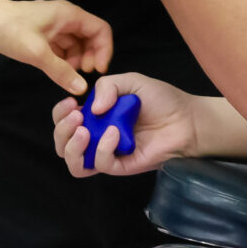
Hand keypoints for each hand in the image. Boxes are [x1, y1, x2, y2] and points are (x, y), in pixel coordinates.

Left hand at [0, 0, 112, 94]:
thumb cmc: (9, 29)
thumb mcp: (37, 53)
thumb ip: (61, 71)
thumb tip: (82, 88)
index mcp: (69, 15)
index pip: (100, 30)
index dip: (104, 50)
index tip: (96, 71)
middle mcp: (64, 19)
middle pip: (89, 38)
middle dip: (90, 57)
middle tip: (81, 76)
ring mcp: (52, 27)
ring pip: (74, 45)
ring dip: (75, 60)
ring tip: (68, 77)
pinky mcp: (40, 36)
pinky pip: (60, 49)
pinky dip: (62, 61)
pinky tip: (57, 73)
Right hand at [49, 72, 197, 176]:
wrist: (187, 119)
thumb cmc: (160, 100)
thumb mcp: (131, 82)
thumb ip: (107, 86)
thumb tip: (90, 108)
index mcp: (95, 116)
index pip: (65, 120)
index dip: (59, 114)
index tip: (70, 102)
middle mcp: (97, 137)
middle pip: (62, 144)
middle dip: (62, 130)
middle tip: (77, 116)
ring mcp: (108, 153)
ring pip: (75, 163)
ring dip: (72, 146)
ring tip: (84, 130)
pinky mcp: (121, 166)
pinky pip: (101, 165)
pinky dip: (102, 148)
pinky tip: (113, 132)